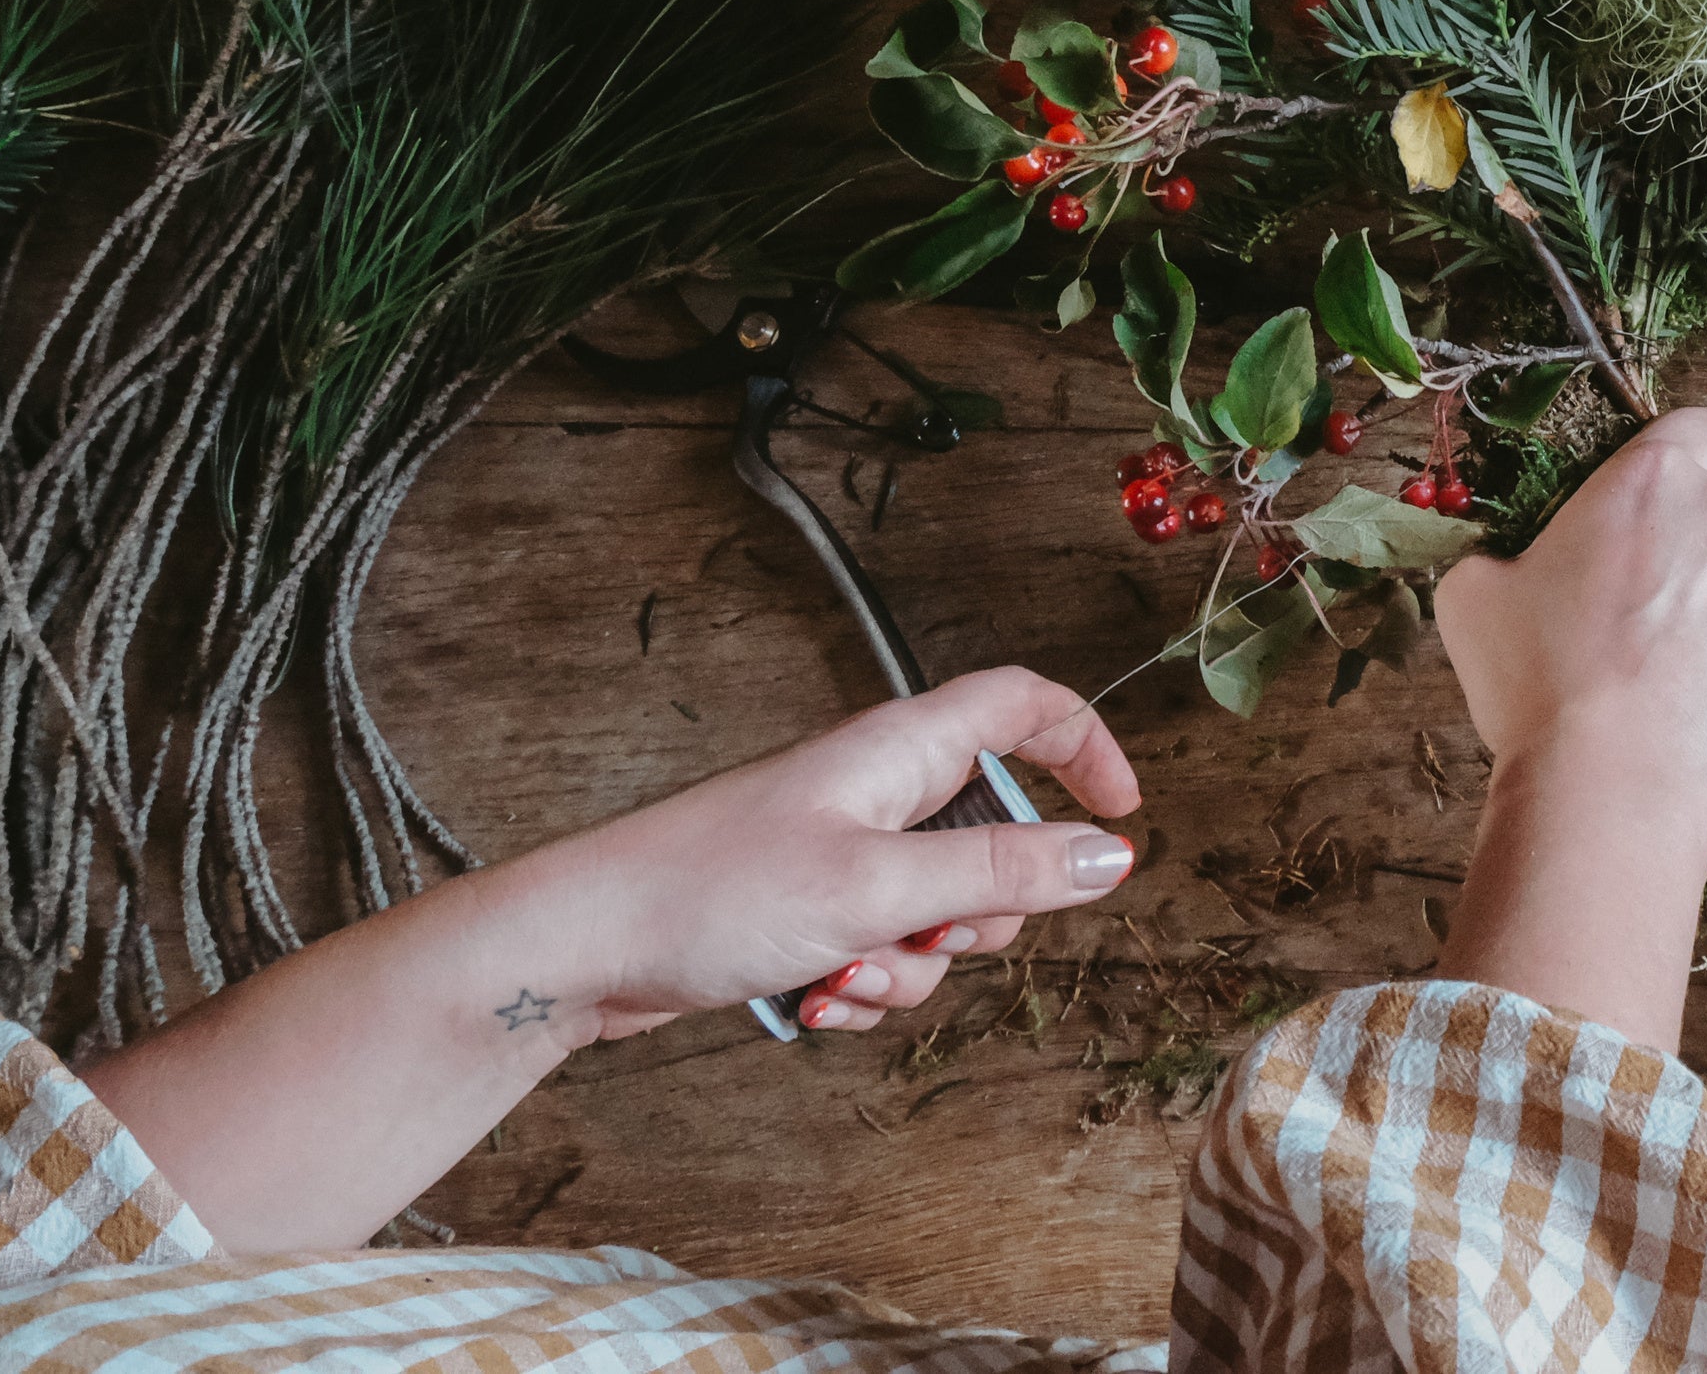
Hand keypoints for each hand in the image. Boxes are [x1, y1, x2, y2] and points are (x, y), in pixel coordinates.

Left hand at [513, 667, 1141, 1036]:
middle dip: (979, 913)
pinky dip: (861, 986)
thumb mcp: (881, 887)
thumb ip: (1004, 875)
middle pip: (997, 839)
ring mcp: (843, 853)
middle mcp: (878, 793)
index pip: (1024, 704)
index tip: (1124, 813)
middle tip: (926, 931)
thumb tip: (1113, 856)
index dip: (1087, 744)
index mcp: (901, 751)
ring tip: (839, 974)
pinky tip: (807, 1001)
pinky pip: (883, 953)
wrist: (582, 947)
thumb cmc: (710, 891)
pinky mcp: (809, 910)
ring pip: (940, 914)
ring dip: (908, 966)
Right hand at [1436, 407, 1706, 831]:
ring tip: (1690, 672)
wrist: (1606, 785)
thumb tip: (1505, 567)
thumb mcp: (1476, 596)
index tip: (1675, 503)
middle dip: (1706, 550)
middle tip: (1657, 612)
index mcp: (1654, 478)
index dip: (1697, 461)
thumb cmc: (1538, 685)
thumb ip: (1504, 555)